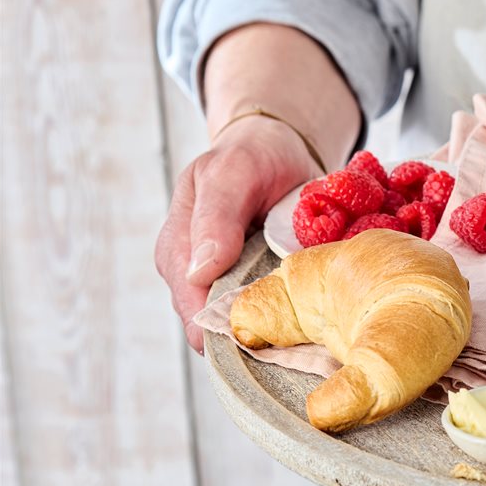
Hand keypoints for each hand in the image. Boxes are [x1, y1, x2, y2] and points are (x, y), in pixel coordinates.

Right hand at [155, 119, 321, 351]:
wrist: (276, 149)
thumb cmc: (251, 156)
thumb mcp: (233, 173)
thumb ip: (216, 219)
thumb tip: (199, 273)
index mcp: (178, 251)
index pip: (193, 306)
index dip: (225, 324)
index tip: (267, 331)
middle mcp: (195, 276)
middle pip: (217, 327)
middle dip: (253, 332)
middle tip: (297, 335)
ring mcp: (225, 284)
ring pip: (243, 325)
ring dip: (272, 328)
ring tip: (306, 328)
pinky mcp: (254, 286)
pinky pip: (265, 313)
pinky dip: (285, 315)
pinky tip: (308, 315)